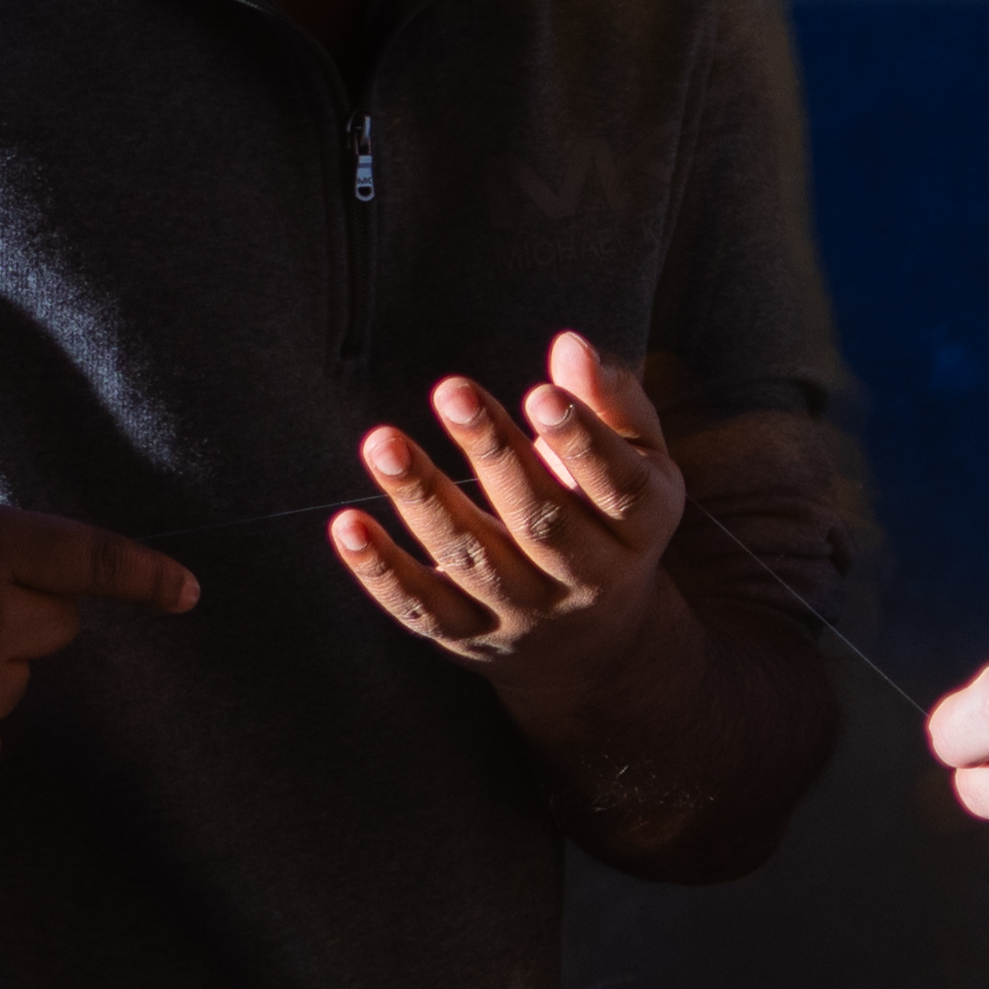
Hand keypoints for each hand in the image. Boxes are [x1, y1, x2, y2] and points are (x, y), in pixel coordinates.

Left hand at [328, 329, 691, 700]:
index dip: (581, 442)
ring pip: (472, 557)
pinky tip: (348, 524)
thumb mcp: (637, 459)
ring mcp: (524, 612)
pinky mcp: (466, 634)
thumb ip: (609, 401)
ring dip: (425, 498)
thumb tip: (568, 346)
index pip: (617, 487)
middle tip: (452, 390)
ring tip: (383, 443)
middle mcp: (587, 579)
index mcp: (640, 527)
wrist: (588, 642)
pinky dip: (380, 570)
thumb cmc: (606, 515)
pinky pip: (420, 607)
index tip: (540, 392)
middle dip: (494, 454)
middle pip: (540, 520)